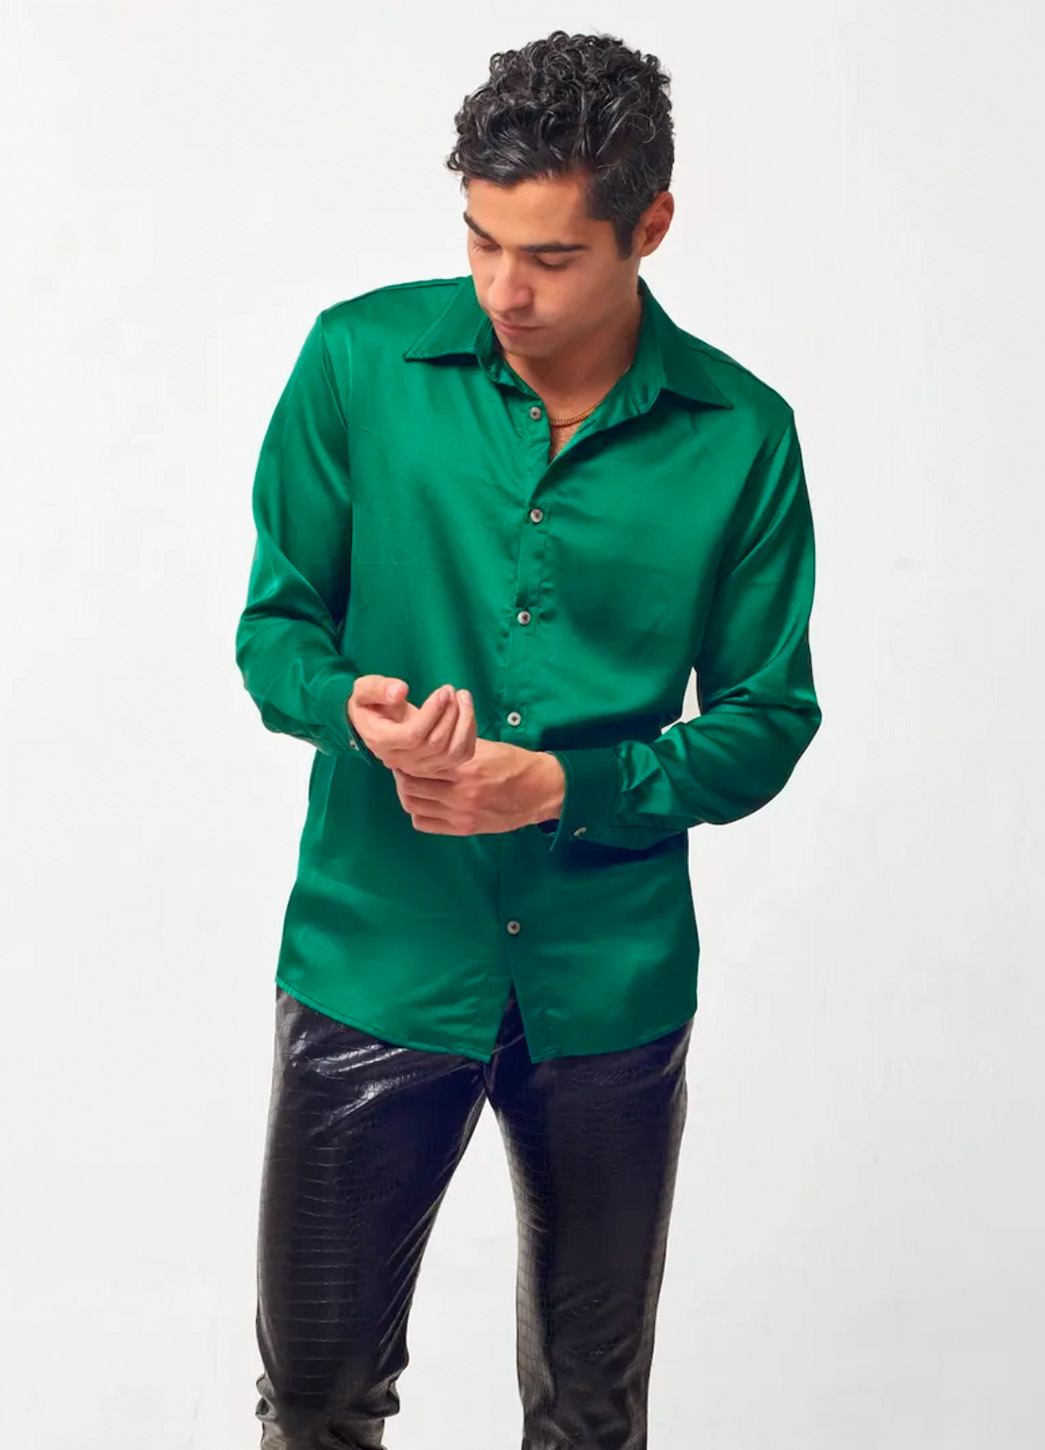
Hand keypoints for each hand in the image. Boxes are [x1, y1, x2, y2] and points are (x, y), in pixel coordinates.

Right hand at [346, 675, 475, 771]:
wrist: (375, 722)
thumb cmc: (370, 703)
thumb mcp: (364, 690)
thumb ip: (378, 688)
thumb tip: (400, 691)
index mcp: (381, 741)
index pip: (412, 735)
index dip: (432, 713)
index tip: (443, 691)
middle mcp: (401, 760)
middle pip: (436, 743)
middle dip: (451, 713)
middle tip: (452, 689)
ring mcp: (419, 767)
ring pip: (453, 752)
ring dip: (464, 721)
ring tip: (463, 696)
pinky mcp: (436, 766)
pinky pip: (462, 755)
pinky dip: (470, 732)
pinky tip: (466, 710)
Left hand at [392, 738, 564, 836]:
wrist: (540, 790)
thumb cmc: (514, 763)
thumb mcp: (486, 747)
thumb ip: (456, 747)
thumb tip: (429, 738)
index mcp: (465, 768)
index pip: (418, 764)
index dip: (405, 757)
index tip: (404, 751)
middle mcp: (460, 793)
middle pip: (410, 786)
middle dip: (401, 774)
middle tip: (403, 767)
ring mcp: (461, 814)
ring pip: (414, 806)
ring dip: (408, 793)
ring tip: (412, 783)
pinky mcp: (465, 828)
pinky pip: (426, 824)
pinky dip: (418, 812)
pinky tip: (424, 801)